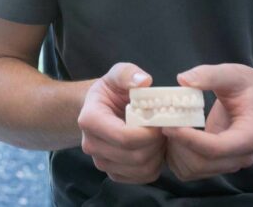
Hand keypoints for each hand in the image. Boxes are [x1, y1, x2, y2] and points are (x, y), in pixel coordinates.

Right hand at [77, 63, 165, 183]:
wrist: (101, 109)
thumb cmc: (111, 91)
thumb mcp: (117, 74)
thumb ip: (128, 74)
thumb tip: (143, 81)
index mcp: (89, 120)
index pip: (124, 137)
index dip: (148, 132)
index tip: (160, 120)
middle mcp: (91, 145)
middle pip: (134, 155)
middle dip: (156, 142)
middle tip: (163, 127)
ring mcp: (101, 162)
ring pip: (140, 169)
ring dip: (157, 154)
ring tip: (158, 136)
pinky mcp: (113, 173)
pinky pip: (142, 177)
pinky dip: (154, 164)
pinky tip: (153, 148)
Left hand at [163, 64, 252, 180]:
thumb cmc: (247, 86)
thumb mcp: (232, 73)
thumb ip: (209, 75)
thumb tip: (183, 80)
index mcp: (250, 136)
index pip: (216, 147)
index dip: (189, 139)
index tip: (168, 125)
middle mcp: (242, 156)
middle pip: (203, 162)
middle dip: (178, 144)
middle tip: (164, 122)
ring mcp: (229, 164)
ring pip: (194, 170)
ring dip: (175, 151)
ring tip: (169, 126)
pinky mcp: (217, 166)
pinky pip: (190, 171)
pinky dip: (176, 158)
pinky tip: (174, 136)